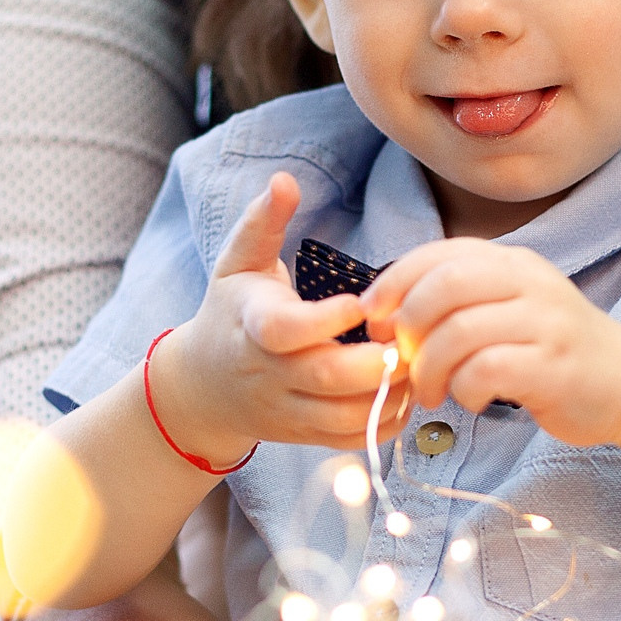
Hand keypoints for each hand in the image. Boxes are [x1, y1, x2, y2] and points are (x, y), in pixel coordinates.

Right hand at [155, 172, 403, 454]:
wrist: (202, 387)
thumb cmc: (231, 312)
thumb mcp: (237, 264)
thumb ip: (263, 222)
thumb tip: (284, 180)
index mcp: (252, 327)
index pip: (285, 331)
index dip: (325, 320)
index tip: (360, 302)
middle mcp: (270, 374)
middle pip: (326, 378)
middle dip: (376, 362)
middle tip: (411, 337)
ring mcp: (288, 410)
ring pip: (345, 417)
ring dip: (390, 394)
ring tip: (417, 362)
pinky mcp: (305, 435)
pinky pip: (351, 440)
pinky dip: (385, 423)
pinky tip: (405, 392)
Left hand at [361, 237, 620, 444]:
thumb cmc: (550, 348)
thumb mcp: (509, 306)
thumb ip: (458, 302)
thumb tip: (387, 317)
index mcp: (513, 263)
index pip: (441, 254)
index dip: (395, 282)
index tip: (374, 317)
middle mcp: (531, 283)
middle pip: (447, 284)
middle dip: (409, 324)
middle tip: (401, 359)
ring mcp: (546, 323)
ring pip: (461, 330)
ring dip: (430, 368)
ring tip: (431, 392)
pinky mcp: (554, 367)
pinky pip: (487, 370)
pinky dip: (464, 389)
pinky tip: (471, 400)